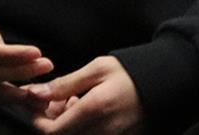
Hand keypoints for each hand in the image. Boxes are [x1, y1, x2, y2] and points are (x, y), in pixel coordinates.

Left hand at [28, 56, 142, 133]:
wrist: (163, 87)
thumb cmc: (127, 74)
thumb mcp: (95, 69)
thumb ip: (64, 84)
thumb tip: (35, 93)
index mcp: (93, 111)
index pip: (52, 132)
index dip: (37, 119)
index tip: (36, 100)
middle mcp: (102, 132)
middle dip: (50, 120)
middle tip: (53, 97)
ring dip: (65, 123)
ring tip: (70, 99)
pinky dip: (79, 126)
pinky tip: (83, 109)